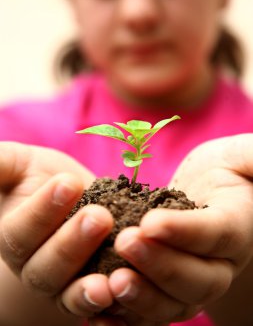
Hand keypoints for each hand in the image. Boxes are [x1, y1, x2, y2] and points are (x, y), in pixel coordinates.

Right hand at [0, 142, 114, 319]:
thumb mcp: (20, 164)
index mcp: (13, 239)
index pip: (18, 233)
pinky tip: (123, 290)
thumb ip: (1, 164)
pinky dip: (109, 302)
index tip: (69, 183)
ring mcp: (61, 284)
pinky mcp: (90, 290)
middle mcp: (32, 267)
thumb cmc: (40, 176)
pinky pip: (95, 305)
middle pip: (43, 269)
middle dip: (71, 243)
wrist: (75, 193)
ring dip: (87, 285)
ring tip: (110, 272)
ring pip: (68, 292)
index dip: (42, 212)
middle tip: (99, 217)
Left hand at [89, 134, 252, 325]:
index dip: (185, 232)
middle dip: (160, 265)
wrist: (206, 195)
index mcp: (236, 227)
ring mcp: (193, 284)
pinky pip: (150, 313)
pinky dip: (126, 316)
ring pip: (174, 304)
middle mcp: (219, 264)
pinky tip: (98, 311)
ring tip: (110, 283)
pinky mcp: (166, 291)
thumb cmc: (222, 170)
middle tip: (125, 243)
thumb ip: (252, 157)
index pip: (216, 234)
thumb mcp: (241, 156)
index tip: (150, 222)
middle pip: (197, 279)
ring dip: (142, 299)